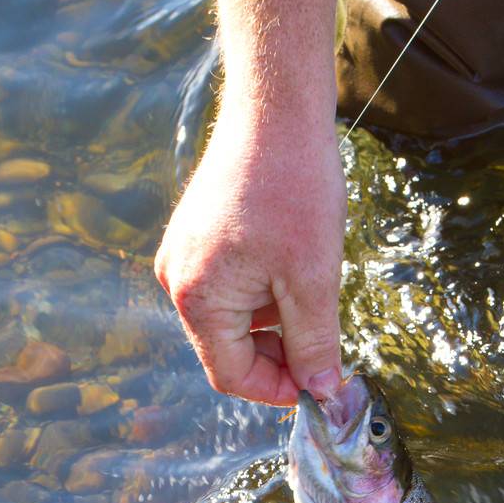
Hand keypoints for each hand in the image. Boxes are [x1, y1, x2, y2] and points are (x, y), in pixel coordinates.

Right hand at [155, 106, 344, 405]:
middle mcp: (177, 280)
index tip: (322, 381)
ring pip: (233, 318)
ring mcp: (183, 255)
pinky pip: (231, 286)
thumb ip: (315, 345)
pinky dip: (265, 290)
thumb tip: (323, 392)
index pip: (230, 375)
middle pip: (229, 349)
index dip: (277, 389)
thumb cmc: (295, 189)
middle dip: (279, 352)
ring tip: (310, 280)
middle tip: (325, 337)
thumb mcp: (314, 280)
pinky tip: (293, 259)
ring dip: (276, 319)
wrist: (276, 110)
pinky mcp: (196, 235)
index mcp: (196, 298)